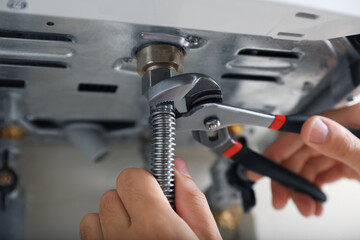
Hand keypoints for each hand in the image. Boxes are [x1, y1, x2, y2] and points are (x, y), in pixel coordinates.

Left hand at [80, 158, 221, 239]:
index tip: (155, 187)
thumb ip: (192, 201)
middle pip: (114, 191)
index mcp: (156, 228)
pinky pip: (88, 230)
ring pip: (98, 211)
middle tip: (151, 213)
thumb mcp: (207, 238)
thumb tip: (177, 168)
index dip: (148, 180)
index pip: (133, 177)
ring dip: (117, 214)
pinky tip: (123, 237)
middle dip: (134, 196)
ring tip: (137, 229)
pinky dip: (102, 229)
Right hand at [248, 103, 359, 216]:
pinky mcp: (349, 159)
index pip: (299, 131)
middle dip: (289, 179)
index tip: (259, 168)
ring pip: (310, 164)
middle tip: (281, 199)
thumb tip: (310, 128)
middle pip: (301, 151)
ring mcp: (346, 145)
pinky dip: (316, 187)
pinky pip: (324, 171)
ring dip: (302, 187)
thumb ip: (342, 143)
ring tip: (304, 207)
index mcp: (348, 119)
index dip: (276, 151)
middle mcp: (344, 130)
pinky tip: (315, 201)